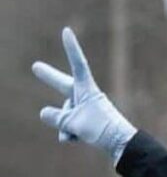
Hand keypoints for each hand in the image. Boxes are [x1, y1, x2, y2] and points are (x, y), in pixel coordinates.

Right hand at [32, 27, 136, 165]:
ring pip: (65, 116)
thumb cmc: (99, 129)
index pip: (78, 64)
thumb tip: (44, 113)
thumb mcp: (72, 122)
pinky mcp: (89, 123)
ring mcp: (87, 110)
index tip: (66, 31)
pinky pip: (71, 127)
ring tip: (75, 133)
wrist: (122, 145)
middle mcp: (86, 97)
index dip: (72, 48)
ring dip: (65, 126)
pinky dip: (71, 134)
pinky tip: (75, 140)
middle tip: (35, 67)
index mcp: (87, 89)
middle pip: (63, 86)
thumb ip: (55, 116)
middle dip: (49, 78)